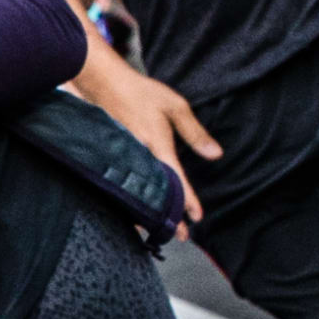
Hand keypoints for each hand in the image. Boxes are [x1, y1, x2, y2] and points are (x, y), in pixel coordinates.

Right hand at [77, 53, 218, 228]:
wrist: (103, 82)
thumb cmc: (141, 92)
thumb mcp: (176, 107)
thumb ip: (195, 133)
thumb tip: (215, 155)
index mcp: (158, 145)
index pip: (177, 181)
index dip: (188, 201)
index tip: (197, 218)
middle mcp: (140, 156)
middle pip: (156, 195)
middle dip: (168, 217)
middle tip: (180, 235)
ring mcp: (124, 158)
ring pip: (139, 193)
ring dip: (150, 212)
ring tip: (158, 228)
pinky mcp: (113, 157)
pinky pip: (126, 184)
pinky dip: (134, 199)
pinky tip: (138, 208)